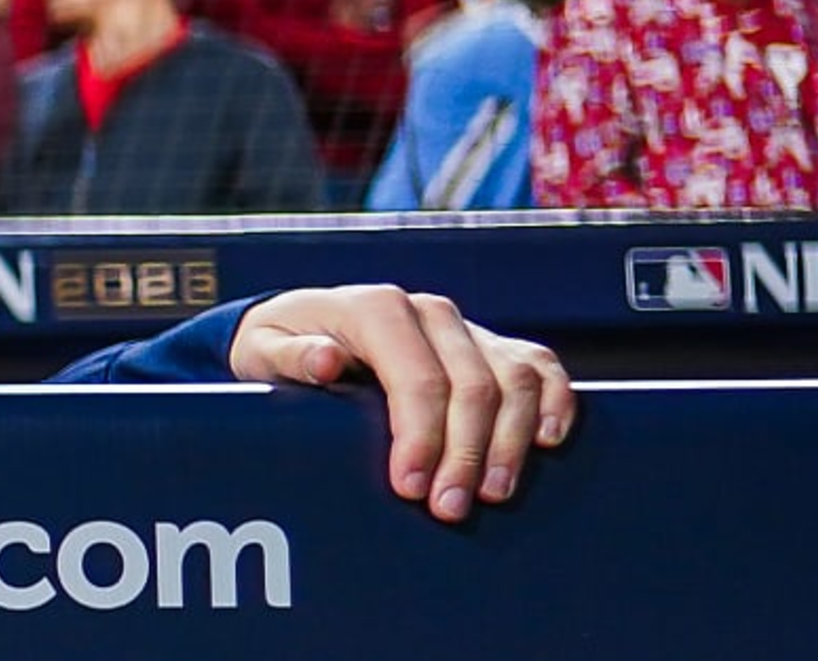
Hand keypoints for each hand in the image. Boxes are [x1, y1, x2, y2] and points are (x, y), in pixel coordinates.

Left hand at [229, 284, 573, 521]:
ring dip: (511, 442)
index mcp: (375, 308)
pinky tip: (547, 441)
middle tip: (450, 508)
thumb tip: (325, 361)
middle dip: (465, 454)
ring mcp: (465, 327)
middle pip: (472, 385)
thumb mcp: (263, 350)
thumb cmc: (279, 344)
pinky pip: (539, 366)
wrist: (301, 325)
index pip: (416, 378)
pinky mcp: (489, 345)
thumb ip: (289, 357)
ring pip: (514, 379)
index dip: (421, 437)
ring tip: (494, 495)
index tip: (410, 487)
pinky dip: (554, 401)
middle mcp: (428, 311)